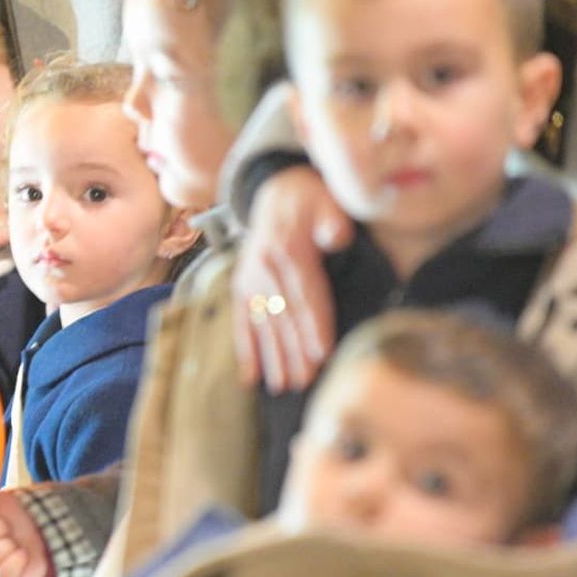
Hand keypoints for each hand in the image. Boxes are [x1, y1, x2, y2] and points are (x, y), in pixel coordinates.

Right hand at [232, 166, 351, 392]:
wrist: (275, 190)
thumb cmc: (310, 199)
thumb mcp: (325, 199)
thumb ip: (331, 219)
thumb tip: (335, 238)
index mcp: (288, 249)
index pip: (305, 294)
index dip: (314, 325)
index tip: (322, 354)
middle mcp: (264, 268)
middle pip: (283, 316)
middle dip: (295, 351)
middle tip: (305, 381)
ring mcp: (249, 280)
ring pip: (263, 325)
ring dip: (272, 358)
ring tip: (282, 386)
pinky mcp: (241, 288)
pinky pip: (242, 323)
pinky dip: (245, 351)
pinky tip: (250, 378)